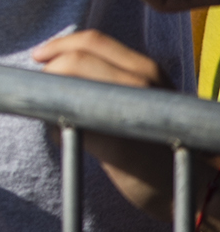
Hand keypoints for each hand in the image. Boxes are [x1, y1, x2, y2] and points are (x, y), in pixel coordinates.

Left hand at [33, 29, 180, 218]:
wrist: (193, 190)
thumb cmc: (161, 144)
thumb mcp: (145, 100)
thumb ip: (112, 81)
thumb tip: (57, 70)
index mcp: (148, 70)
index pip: (93, 40)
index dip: (58, 44)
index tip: (38, 56)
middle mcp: (144, 84)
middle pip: (76, 57)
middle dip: (49, 69)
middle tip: (39, 87)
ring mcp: (133, 111)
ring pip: (71, 85)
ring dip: (50, 94)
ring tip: (54, 112)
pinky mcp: (118, 143)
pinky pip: (69, 121)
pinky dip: (56, 126)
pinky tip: (63, 136)